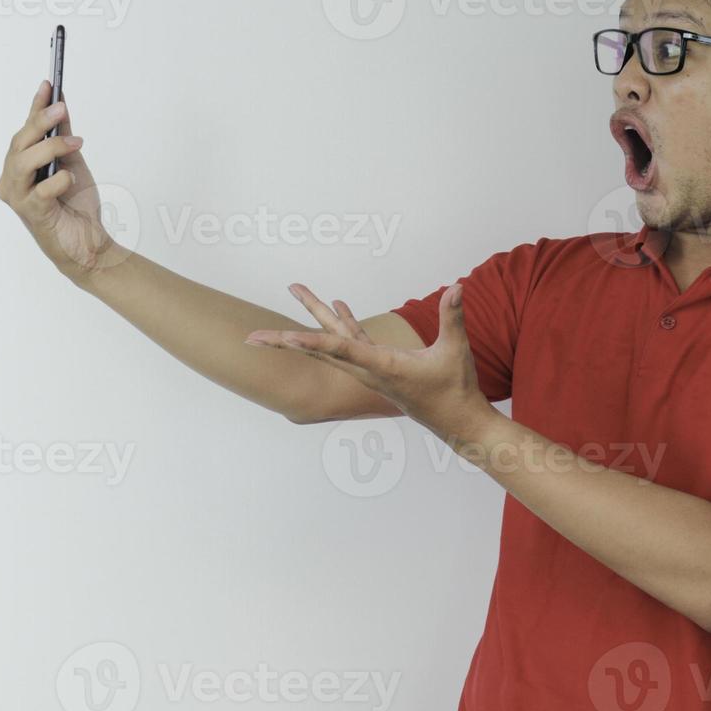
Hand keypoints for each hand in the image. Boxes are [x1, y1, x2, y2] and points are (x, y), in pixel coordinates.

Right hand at [0, 80, 124, 278]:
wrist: (89, 242)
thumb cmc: (76, 204)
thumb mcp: (72, 161)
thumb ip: (62, 136)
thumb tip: (61, 103)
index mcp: (19, 166)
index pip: (25, 131)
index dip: (35, 107)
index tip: (49, 83)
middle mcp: (12, 181)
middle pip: (20, 144)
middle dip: (40, 122)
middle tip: (61, 108)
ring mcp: (18, 198)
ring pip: (22, 163)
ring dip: (49, 148)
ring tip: (75, 142)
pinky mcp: (32, 215)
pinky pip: (39, 191)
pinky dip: (57, 180)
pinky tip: (69, 177)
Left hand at [246, 282, 498, 444]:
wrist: (457, 423)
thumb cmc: (455, 390)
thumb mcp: (455, 352)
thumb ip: (453, 318)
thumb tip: (458, 287)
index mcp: (381, 367)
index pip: (340, 351)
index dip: (311, 343)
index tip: (283, 338)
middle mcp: (367, 370)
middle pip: (321, 348)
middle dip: (286, 341)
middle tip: (252, 336)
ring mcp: (371, 368)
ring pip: (334, 341)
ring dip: (315, 317)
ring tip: (296, 291)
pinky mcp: (381, 365)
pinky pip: (354, 341)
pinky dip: (344, 322)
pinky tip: (339, 304)